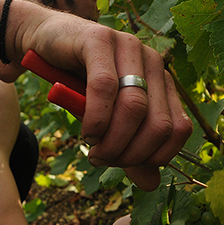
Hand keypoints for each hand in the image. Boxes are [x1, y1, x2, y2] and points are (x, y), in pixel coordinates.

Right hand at [21, 11, 192, 190]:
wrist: (45, 42)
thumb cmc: (80, 85)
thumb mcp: (108, 122)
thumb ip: (131, 150)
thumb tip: (151, 184)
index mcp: (163, 83)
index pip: (178, 129)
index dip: (155, 157)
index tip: (126, 165)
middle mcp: (153, 63)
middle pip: (158, 124)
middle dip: (131, 154)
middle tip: (104, 159)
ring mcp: (129, 47)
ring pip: (135, 107)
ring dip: (112, 139)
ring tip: (93, 148)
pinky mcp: (100, 39)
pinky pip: (105, 86)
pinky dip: (96, 118)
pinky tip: (87, 130)